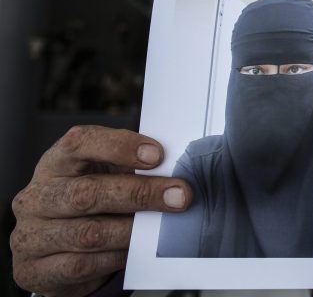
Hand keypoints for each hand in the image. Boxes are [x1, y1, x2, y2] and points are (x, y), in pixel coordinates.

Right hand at [11, 125, 191, 296]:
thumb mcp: (105, 176)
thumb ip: (130, 169)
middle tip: (180, 195)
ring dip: (133, 230)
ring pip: (89, 233)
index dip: (119, 146)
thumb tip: (174, 173)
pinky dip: (117, 257)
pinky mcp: (36, 270)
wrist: (55, 250)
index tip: (157, 155)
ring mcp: (32, 235)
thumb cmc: (89, 202)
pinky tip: (135, 250)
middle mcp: (37, 196)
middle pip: (87, 193)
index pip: (79, 142)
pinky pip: (83, 265)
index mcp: (55, 163)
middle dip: (141, 193)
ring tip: (162, 227)